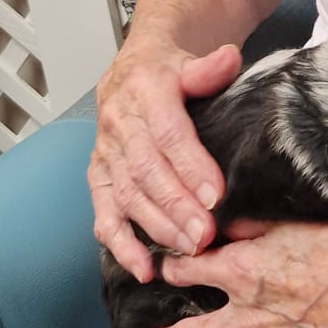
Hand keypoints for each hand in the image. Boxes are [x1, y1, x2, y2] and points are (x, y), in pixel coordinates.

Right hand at [88, 39, 241, 282]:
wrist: (134, 69)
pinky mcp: (98, 178)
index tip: (216, 195)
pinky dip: (120, 245)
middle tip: (206, 234)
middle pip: (146, 171)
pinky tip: (142, 267)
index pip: (167, 133)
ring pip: (126, 195)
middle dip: (177, 206)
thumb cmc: (169, 71)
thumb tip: (228, 59)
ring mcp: (105, 153)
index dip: (190, 166)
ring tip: (188, 248)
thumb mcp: (190, 61)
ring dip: (157, 227)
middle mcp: (119, 123)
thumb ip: (209, 68)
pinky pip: (103, 214)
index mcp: (145, 91)